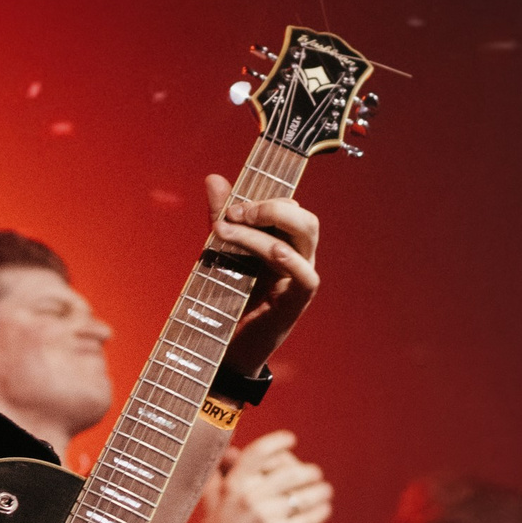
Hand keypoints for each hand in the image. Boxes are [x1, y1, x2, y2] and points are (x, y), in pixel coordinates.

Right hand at [193, 431, 333, 522]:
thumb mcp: (213, 495)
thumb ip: (221, 471)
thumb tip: (231, 450)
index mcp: (234, 484)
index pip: (259, 453)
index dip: (278, 442)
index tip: (291, 439)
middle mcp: (250, 498)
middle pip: (289, 474)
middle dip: (308, 472)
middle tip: (315, 473)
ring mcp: (266, 517)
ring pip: (303, 496)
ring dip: (319, 491)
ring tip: (325, 490)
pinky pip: (307, 518)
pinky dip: (320, 511)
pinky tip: (324, 509)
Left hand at [206, 175, 320, 368]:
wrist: (225, 345)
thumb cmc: (227, 296)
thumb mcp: (220, 250)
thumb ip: (221, 217)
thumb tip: (215, 178)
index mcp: (284, 241)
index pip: (288, 205)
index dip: (262, 197)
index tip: (228, 204)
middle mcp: (298, 256)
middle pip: (303, 218)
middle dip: (270, 207)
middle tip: (235, 213)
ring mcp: (301, 277)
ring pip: (304, 237)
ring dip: (266, 229)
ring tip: (230, 231)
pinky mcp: (297, 300)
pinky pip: (306, 275)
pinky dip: (290, 259)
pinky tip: (272, 253)